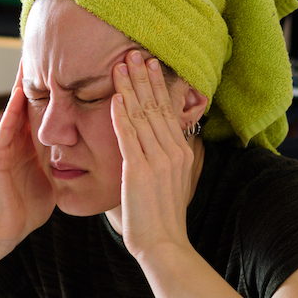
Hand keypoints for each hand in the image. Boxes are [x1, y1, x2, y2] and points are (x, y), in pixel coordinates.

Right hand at [0, 61, 54, 245]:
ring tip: (29, 59)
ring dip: (21, 85)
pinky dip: (11, 111)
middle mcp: (16, 140)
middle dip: (35, 77)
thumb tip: (90, 149)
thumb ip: (65, 158)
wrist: (8, 230)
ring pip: (15, 109)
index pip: (44, 108)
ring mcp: (3, 147)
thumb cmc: (31, 206)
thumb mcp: (54, 175)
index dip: (54, 88)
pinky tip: (19, 94)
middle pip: (27, 102)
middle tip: (44, 48)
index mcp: (31, 143)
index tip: (68, 64)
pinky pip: (5, 130)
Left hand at [110, 51, 194, 259]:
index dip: (158, 86)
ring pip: (142, 116)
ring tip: (121, 66)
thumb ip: (169, 159)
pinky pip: (129, 136)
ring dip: (130, 89)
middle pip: (156, 107)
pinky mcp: (139, 170)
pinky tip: (115, 98)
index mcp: (182, 153)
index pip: (168, 111)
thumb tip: (166, 143)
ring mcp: (157, 160)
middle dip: (144, 78)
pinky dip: (121, 115)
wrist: (163, 243)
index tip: (150, 66)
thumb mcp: (174, 182)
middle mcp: (173, 152)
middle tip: (135, 54)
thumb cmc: (164, 218)